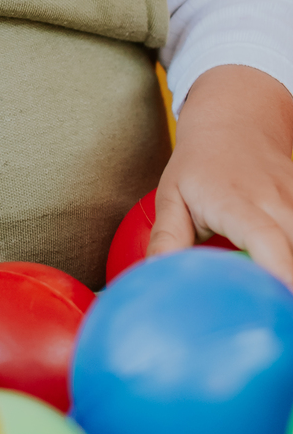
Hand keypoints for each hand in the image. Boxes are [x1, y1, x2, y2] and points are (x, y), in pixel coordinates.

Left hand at [149, 64, 292, 284]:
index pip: (267, 239)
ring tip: (278, 302)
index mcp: (237, 202)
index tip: (283, 302)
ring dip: (291, 270)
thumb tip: (153, 279)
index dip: (282, 272)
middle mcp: (276, 202)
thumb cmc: (199, 162)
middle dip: (288, 284)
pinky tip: (282, 274)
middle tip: (275, 319)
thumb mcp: (172, 194)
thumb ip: (168, 239)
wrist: (236, 115)